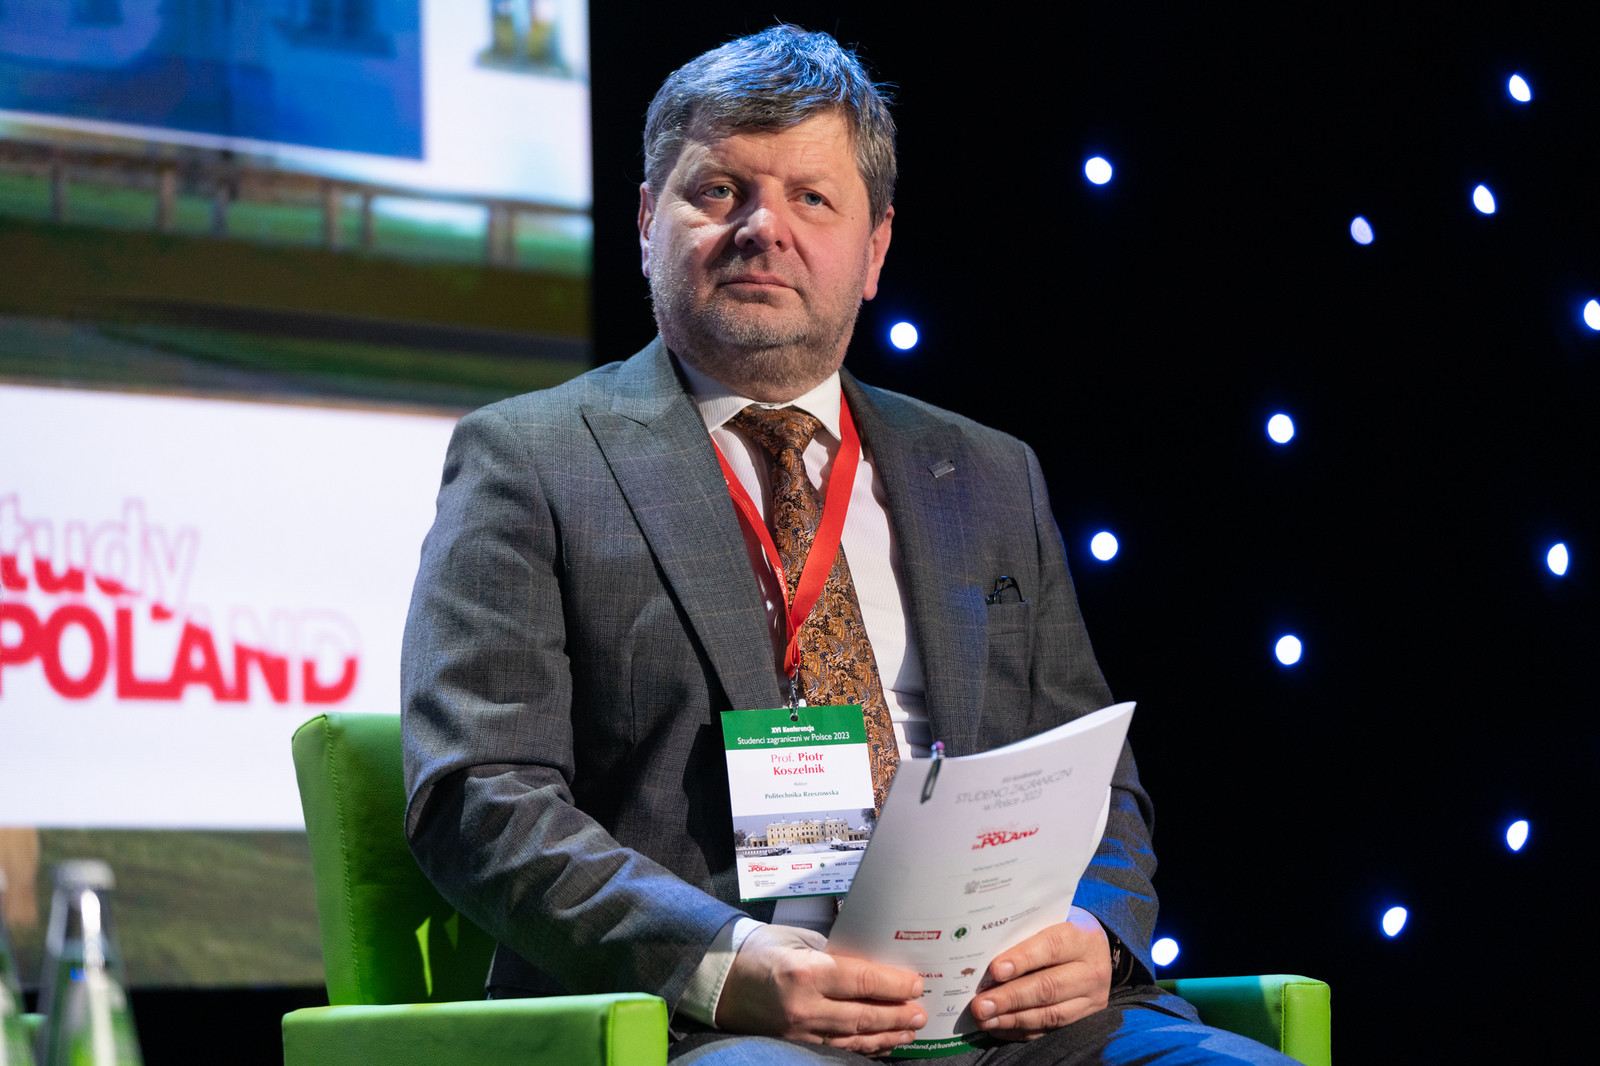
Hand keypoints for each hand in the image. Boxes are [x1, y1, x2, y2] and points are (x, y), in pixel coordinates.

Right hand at [714, 924, 926, 1054]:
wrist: (719, 980)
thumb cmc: (760, 951)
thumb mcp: (799, 939)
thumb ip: (835, 952)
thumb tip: (873, 963)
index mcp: (806, 972)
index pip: (863, 981)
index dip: (895, 985)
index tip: (917, 984)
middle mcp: (804, 1006)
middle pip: (863, 1015)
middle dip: (898, 1015)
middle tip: (921, 1013)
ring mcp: (798, 1032)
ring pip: (853, 1039)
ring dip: (886, 1036)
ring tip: (910, 1032)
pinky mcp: (794, 1046)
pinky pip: (836, 1050)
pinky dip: (862, 1049)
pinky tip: (881, 1045)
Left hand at [969, 906, 1112, 1040]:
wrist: (1094, 950)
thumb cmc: (1060, 933)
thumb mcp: (1050, 923)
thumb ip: (1024, 937)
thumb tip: (985, 958)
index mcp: (1082, 940)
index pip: (1051, 948)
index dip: (1022, 960)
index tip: (995, 971)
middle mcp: (1091, 971)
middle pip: (1048, 987)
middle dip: (1010, 998)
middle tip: (981, 1005)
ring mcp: (1091, 999)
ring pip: (1050, 1015)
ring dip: (1012, 1019)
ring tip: (985, 1019)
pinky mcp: (1084, 1020)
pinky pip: (1049, 1030)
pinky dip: (1021, 1031)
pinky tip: (998, 1027)